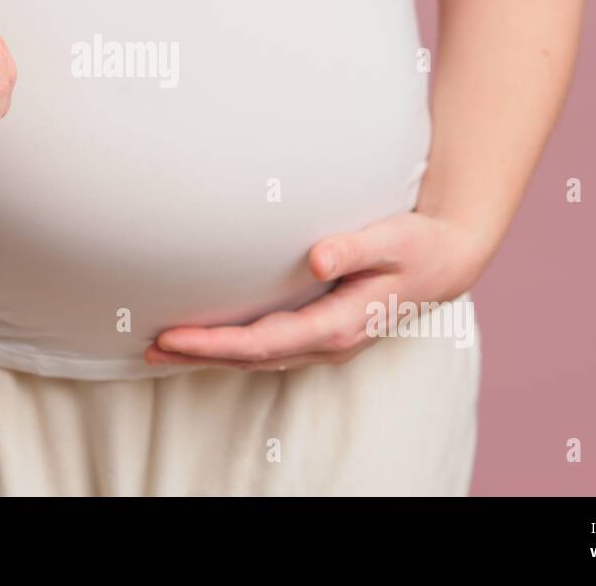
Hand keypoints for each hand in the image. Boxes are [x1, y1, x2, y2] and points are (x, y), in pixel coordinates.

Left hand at [144, 212, 490, 370]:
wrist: (447, 262)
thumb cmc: (417, 245)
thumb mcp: (393, 238)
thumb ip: (355, 247)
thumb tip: (316, 258)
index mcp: (338, 325)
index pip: (263, 342)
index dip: (216, 343)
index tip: (173, 337)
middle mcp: (327, 343)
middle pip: (252, 357)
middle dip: (200, 355)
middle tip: (149, 348)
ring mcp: (324, 342)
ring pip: (257, 357)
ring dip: (212, 355)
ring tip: (163, 349)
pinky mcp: (321, 333)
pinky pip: (268, 348)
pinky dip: (233, 348)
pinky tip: (208, 339)